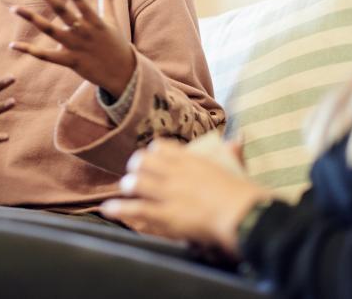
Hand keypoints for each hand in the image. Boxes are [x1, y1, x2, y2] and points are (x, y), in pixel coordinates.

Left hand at [9, 0, 135, 97]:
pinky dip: (30, 51)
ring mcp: (76, 47)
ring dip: (32, 19)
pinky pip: (47, 56)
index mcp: (94, 21)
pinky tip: (13, 45)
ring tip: (15, 9)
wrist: (123, 74)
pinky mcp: (71, 62)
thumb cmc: (117, 45)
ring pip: (50, 31)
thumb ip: (107, 1)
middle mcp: (84, 32)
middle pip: (62, 11)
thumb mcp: (112, 22)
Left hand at [101, 139, 270, 254]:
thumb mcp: (236, 167)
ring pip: (138, 183)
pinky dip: (120, 209)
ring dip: (130, 185)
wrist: (243, 215)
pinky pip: (137, 209)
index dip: (152, 152)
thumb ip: (232, 151)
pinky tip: (108, 208)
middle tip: (135, 172)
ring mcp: (168, 194)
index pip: (162, 148)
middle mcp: (175, 173)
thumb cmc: (244, 193)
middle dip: (137, 166)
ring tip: (128, 188)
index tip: (151, 157)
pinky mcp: (166, 215)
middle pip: (144, 162)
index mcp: (190, 160)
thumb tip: (239, 137)